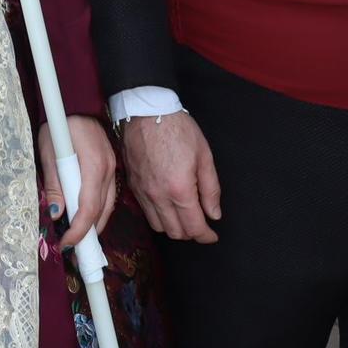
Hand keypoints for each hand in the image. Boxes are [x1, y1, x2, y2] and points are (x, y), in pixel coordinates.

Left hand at [37, 115, 117, 248]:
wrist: (78, 104)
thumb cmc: (59, 125)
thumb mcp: (49, 152)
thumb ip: (54, 184)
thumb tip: (57, 215)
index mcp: (93, 166)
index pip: (89, 208)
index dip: (79, 231)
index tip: (66, 244)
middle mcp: (108, 170)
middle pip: (101, 211)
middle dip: (88, 234)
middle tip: (72, 248)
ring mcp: (113, 169)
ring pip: (107, 206)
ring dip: (94, 224)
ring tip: (79, 238)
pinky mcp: (112, 168)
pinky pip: (108, 195)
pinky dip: (98, 210)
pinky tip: (87, 217)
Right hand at [120, 112, 220, 243]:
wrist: (146, 111)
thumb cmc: (178, 129)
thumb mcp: (204, 156)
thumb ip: (210, 189)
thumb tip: (214, 214)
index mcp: (179, 189)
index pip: (194, 227)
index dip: (206, 236)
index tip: (212, 235)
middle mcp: (158, 196)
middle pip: (175, 232)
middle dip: (191, 233)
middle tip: (201, 224)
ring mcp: (143, 192)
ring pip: (158, 227)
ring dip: (173, 227)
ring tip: (184, 216)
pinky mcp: (133, 186)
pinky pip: (146, 212)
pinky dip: (159, 216)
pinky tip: (168, 205)